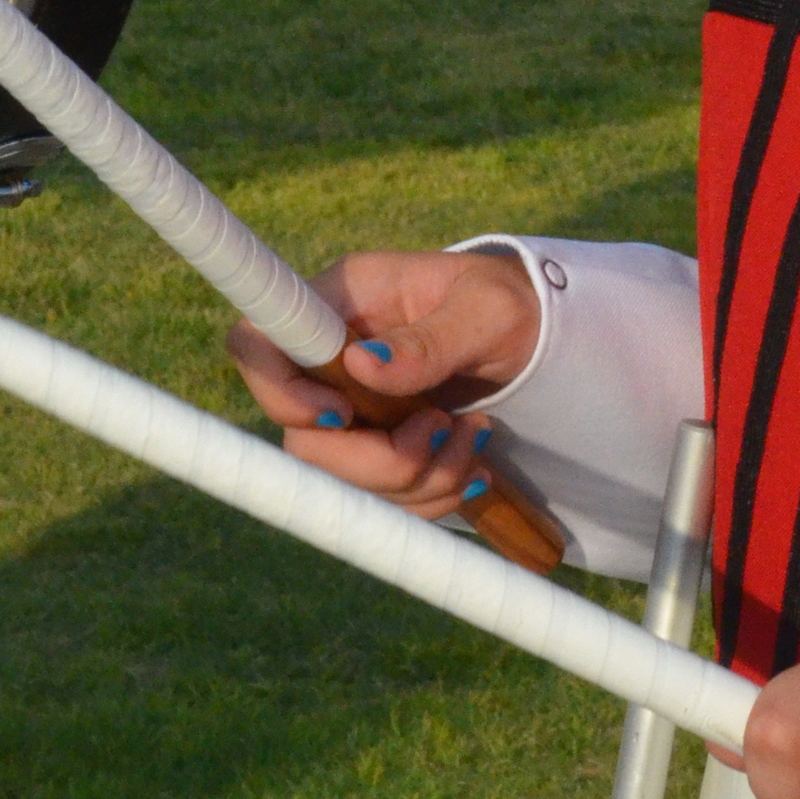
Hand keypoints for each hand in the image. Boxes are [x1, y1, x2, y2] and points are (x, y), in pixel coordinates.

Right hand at [228, 246, 541, 524]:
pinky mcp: (377, 445)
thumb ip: (430, 341)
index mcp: (342, 302)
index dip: (280, 393)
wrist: (541, 339)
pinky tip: (473, 463)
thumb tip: (360, 365)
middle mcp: (332, 358)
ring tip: (475, 439)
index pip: (259, 344)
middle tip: (441, 428)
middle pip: (301, 435)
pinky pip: (380, 496)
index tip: (344, 415)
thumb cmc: (516, 305)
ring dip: (416, 480)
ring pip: (342, 477)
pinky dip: (429, 494)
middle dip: (375, 459)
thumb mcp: (490, 312)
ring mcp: (351, 405)